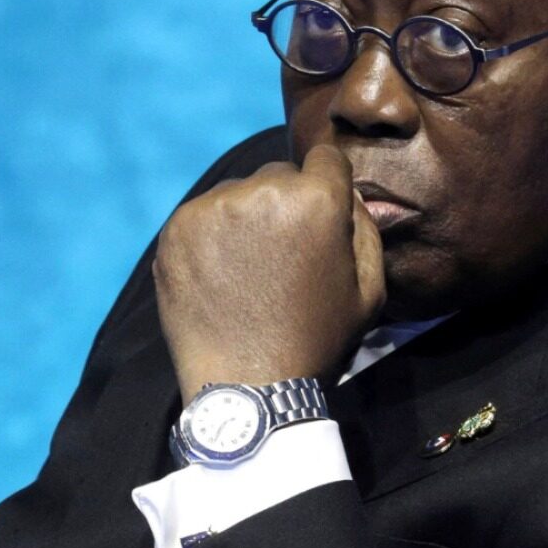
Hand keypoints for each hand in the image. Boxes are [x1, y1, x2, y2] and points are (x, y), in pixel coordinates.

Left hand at [153, 144, 385, 401]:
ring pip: (239, 193)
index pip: (327, 158)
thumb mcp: (370, 289)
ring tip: (250, 270)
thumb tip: (346, 192)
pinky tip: (222, 275)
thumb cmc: (317, 340)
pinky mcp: (177, 228)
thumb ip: (364, 227)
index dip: (328, 187)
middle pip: (280, 175)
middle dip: (287, 204)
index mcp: (316, 199)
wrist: (248, 388)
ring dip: (247, 218)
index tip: (319, 217)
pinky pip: (204, 214)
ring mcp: (214, 208)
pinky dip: (213, 236)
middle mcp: (263, 191)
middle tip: (283, 255)